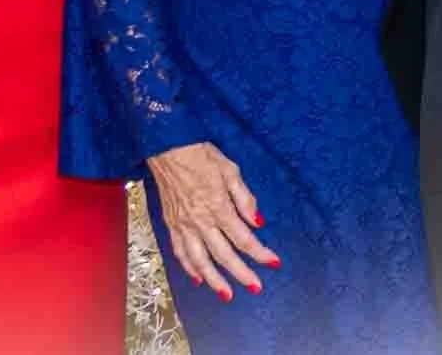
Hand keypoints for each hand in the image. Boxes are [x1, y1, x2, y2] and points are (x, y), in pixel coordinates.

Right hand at [148, 142, 278, 300]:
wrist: (167, 145)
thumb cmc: (200, 153)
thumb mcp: (229, 169)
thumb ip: (244, 197)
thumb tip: (258, 221)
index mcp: (218, 206)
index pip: (243, 238)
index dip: (260, 253)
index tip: (274, 263)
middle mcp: (200, 220)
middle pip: (224, 255)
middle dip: (242, 274)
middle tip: (256, 288)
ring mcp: (183, 224)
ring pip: (200, 260)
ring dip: (214, 280)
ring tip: (227, 295)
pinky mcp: (171, 223)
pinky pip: (179, 251)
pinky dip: (188, 267)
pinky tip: (197, 277)